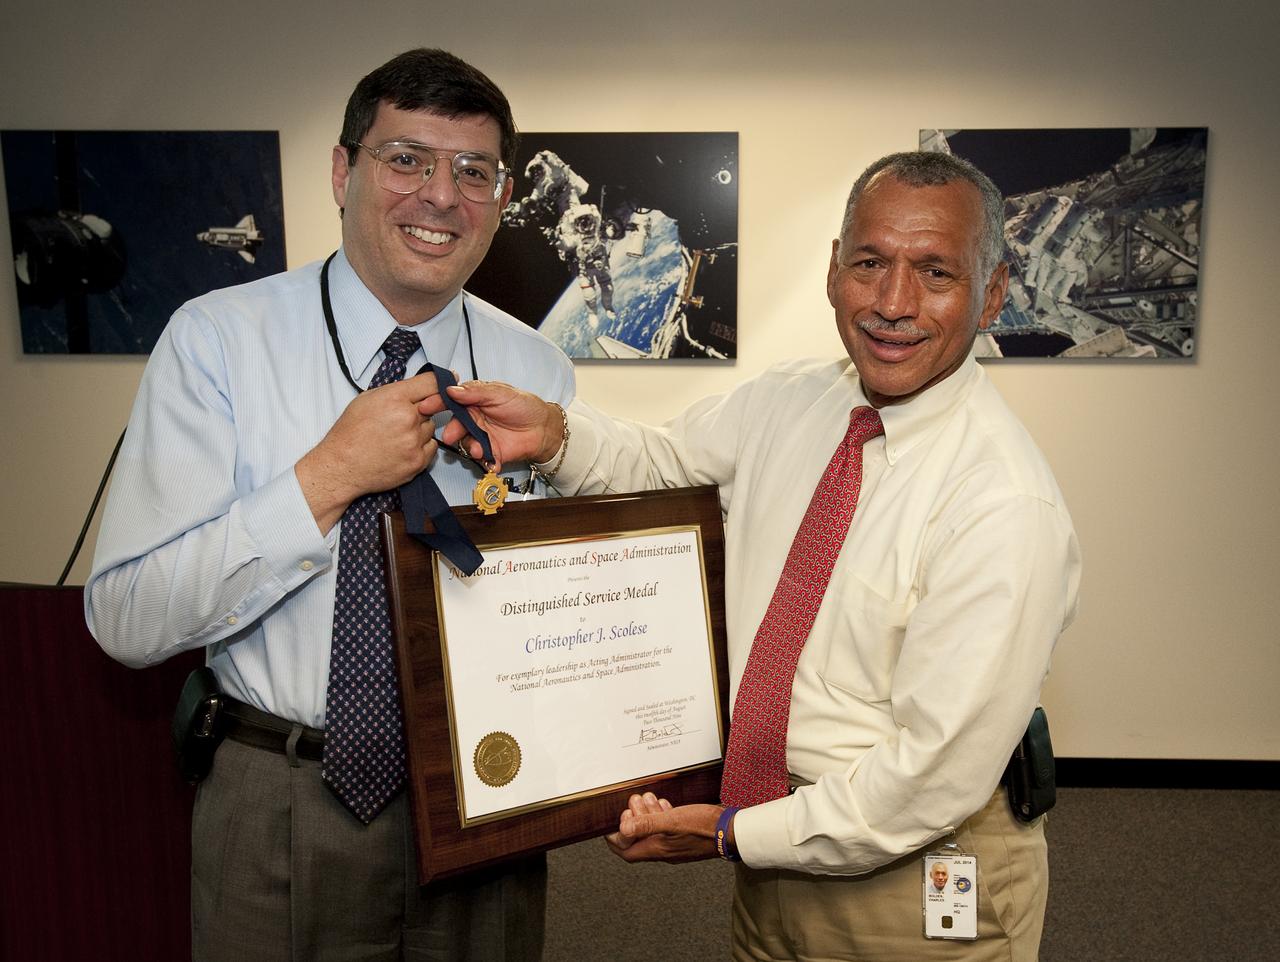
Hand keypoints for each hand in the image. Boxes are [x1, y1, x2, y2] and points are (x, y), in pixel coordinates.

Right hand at [298, 372, 439, 531]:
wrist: (341, 466)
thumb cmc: (350, 434)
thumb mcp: (367, 399)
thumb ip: (396, 390)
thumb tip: (418, 386)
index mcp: (394, 398)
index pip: (432, 382)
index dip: (442, 381)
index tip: (449, 382)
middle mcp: (407, 419)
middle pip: (434, 406)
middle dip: (421, 410)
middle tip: (402, 417)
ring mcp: (414, 441)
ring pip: (432, 427)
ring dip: (420, 429)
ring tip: (397, 435)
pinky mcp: (417, 461)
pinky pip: (432, 447)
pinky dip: (421, 446)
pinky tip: (402, 447)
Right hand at [433, 380, 563, 470]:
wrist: (544, 428)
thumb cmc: (524, 406)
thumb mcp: (500, 393)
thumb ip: (475, 392)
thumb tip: (451, 390)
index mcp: (474, 402)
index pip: (451, 401)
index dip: (437, 403)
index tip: (426, 406)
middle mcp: (474, 420)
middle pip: (455, 426)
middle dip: (451, 432)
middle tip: (451, 436)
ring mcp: (481, 437)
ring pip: (466, 444)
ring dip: (470, 447)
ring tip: (481, 449)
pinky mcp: (491, 453)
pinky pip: (483, 460)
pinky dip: (487, 461)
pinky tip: (494, 461)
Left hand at [604, 793, 725, 863]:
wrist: (731, 831)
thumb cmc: (703, 827)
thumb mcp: (671, 821)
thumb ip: (647, 824)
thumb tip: (623, 829)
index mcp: (658, 849)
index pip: (627, 851)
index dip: (615, 838)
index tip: (613, 822)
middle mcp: (665, 851)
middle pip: (638, 840)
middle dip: (632, 820)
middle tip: (634, 803)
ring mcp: (676, 845)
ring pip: (653, 832)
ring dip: (647, 815)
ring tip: (649, 798)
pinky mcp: (685, 837)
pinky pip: (666, 829)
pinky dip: (661, 816)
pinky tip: (665, 805)